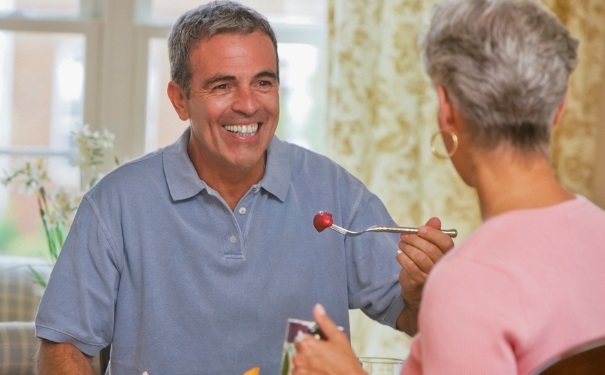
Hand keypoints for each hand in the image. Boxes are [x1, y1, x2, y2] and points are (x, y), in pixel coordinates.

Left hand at [292, 304, 364, 374]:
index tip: (319, 346)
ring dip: (307, 365)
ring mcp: (298, 371)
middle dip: (308, 353)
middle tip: (323, 358)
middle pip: (299, 351)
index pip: (300, 337)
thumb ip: (324, 322)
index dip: (311, 341)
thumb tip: (317, 308)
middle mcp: (299, 358)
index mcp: (306, 344)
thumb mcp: (338, 338)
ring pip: (298, 364)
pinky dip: (306, 373)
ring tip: (321, 367)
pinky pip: (298, 374)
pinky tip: (318, 372)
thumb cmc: (345, 363)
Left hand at [395, 217, 454, 332]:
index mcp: (448, 255)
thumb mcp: (428, 247)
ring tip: (401, 244)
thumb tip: (435, 220)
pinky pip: (410, 266)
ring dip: (407, 247)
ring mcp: (431, 275)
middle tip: (403, 236)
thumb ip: (432, 233)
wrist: (416, 288)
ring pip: (419, 257)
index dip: (433, 234)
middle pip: (430, 249)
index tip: (420, 229)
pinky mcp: (419, 281)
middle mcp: (442, 266)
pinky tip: (398, 254)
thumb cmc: (423, 264)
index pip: (446, 243)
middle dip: (414, 239)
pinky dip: (402, 257)